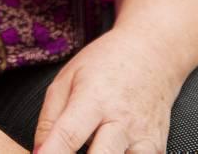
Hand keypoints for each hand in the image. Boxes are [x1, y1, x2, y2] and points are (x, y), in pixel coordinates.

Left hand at [31, 26, 180, 153]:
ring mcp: (143, 137)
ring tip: (91, 149)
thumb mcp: (68, 77)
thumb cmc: (106, 63)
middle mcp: (121, 121)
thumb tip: (39, 153)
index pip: (69, 135)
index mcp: (94, 99)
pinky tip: (111, 150)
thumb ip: (49, 117)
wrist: (152, 53)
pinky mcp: (158, 149)